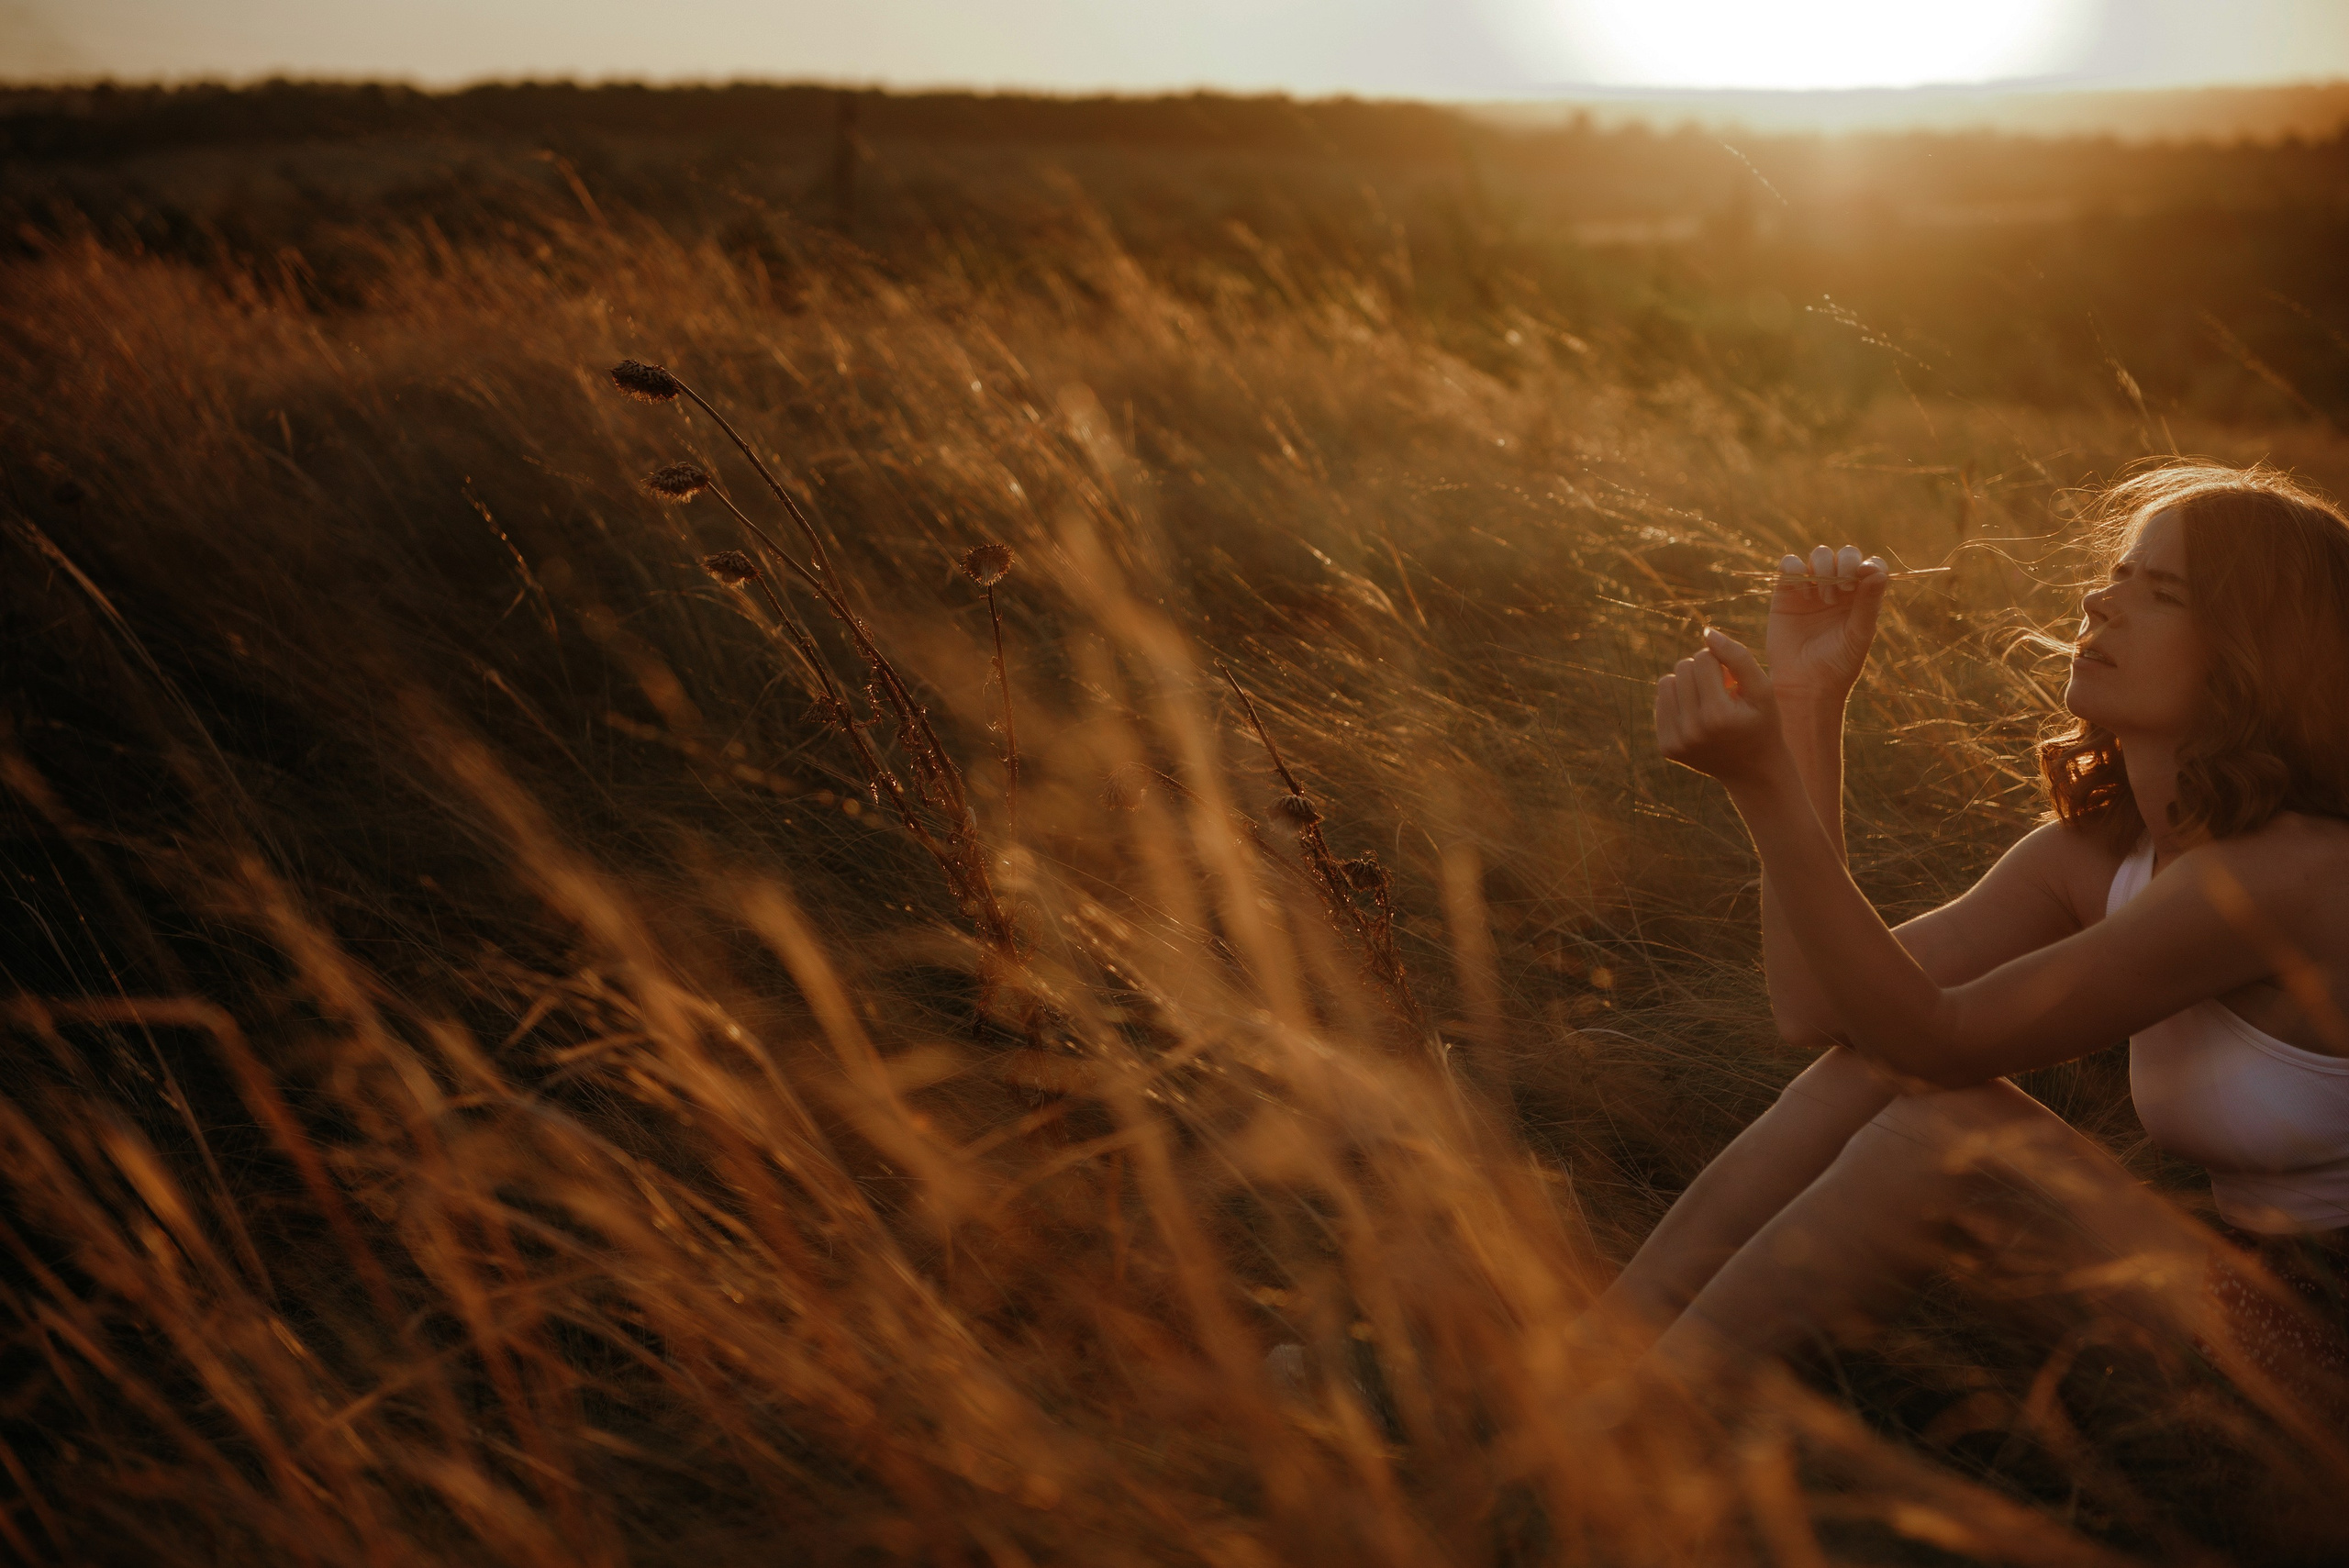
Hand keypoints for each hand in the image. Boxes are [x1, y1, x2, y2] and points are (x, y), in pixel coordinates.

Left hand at [1656, 629, 1786, 784]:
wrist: (1753, 770)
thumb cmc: (1760, 722)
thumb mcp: (1761, 689)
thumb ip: (1738, 657)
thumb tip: (1707, 632)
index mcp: (1718, 715)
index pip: (1703, 659)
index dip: (1721, 662)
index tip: (1733, 679)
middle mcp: (1692, 730)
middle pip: (1682, 667)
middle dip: (1703, 671)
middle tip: (1722, 690)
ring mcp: (1676, 741)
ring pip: (1666, 682)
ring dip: (1687, 683)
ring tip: (1709, 700)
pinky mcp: (1666, 747)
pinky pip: (1660, 702)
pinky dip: (1678, 701)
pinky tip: (1698, 715)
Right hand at [1766, 544, 1887, 703]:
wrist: (1804, 684)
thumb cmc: (1838, 664)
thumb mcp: (1859, 634)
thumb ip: (1869, 603)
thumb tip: (1878, 572)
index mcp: (1861, 598)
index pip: (1870, 566)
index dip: (1868, 564)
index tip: (1863, 575)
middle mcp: (1838, 589)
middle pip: (1845, 555)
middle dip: (1845, 564)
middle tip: (1843, 589)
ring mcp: (1811, 589)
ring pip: (1819, 555)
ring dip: (1822, 567)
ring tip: (1823, 597)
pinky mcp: (1786, 593)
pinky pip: (1789, 565)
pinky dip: (1795, 568)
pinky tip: (1802, 591)